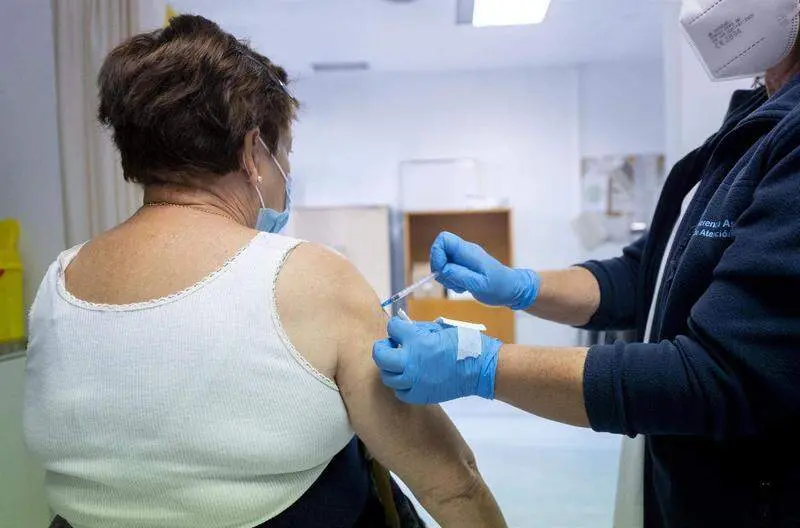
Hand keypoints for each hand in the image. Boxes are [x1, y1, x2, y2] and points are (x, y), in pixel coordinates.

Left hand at [372, 317, 502, 404]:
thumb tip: (403, 330)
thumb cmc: (463, 344)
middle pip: (380, 356)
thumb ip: (417, 329)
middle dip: (382, 348)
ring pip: (387, 376)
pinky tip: (408, 378)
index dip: (395, 327)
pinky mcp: (420, 395)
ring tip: (399, 363)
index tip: (399, 328)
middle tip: (389, 346)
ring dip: (389, 367)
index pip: (392, 329)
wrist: (480, 367)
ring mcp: (414, 381)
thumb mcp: (438, 328)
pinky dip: (400, 385)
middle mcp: (410, 362)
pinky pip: (400, 392)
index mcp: (416, 342)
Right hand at [430, 232, 539, 309]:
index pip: (444, 239)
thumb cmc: (499, 287)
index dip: (436, 254)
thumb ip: (460, 276)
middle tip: (454, 283)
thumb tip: (443, 269)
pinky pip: (449, 270)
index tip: (441, 271)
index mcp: (468, 252)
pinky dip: (451, 280)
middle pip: (440, 252)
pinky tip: (464, 286)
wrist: (512, 289)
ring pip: (443, 263)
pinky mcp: (464, 266)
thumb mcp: (480, 285)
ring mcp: (464, 258)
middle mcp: (465, 252)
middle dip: (440, 270)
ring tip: (462, 286)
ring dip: (447, 277)